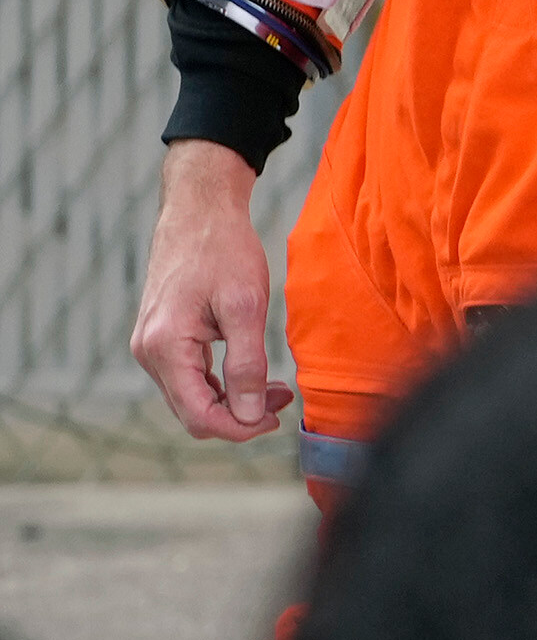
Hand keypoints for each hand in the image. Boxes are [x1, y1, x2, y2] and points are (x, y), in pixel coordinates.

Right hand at [134, 140, 278, 440]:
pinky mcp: (161, 337)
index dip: (240, 428)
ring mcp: (150, 345)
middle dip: (240, 415)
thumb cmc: (224, 251)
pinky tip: (254, 374)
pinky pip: (189, 377)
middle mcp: (148, 352)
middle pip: (192, 412)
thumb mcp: (246, 307)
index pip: (199, 416)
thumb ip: (247, 364)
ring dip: (233, 400)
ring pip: (191, 397)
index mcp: (165, 347)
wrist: (200, 211)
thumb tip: (251, 414)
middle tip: (284, 400)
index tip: (277, 419)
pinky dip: (221, 383)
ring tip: (278, 388)